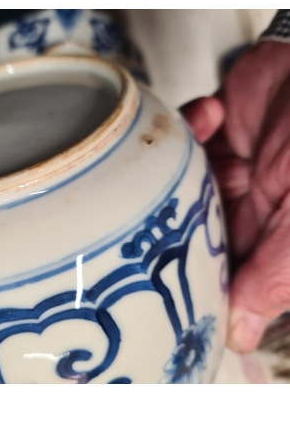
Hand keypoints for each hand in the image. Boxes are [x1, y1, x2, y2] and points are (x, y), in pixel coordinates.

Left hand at [181, 40, 289, 353]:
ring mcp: (227, 175)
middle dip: (181, 223)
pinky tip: (214, 115)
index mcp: (278, 240)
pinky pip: (179, 146)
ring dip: (190, 172)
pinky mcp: (210, 140)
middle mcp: (251, 212)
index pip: (232, 277)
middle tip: (172, 213)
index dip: (200, 280)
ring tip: (220, 154)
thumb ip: (278, 273)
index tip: (167, 279)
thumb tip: (242, 332)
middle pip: (194, 236)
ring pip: (179, 193)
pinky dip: (189, 128)